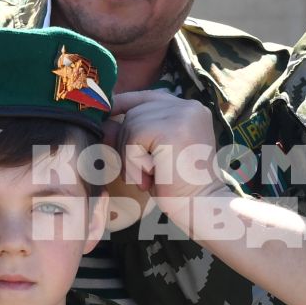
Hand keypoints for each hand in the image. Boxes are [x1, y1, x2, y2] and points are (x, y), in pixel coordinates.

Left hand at [112, 90, 224, 220]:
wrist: (201, 207)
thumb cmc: (177, 186)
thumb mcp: (151, 155)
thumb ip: (132, 135)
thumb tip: (104, 123)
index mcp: (188, 109)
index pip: (147, 97)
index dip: (123, 104)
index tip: (107, 114)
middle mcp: (188, 107)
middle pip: (135, 112)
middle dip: (127, 143)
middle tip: (142, 173)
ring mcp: (182, 115)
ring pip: (131, 125)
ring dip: (130, 156)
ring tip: (149, 177)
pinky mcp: (172, 129)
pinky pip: (134, 139)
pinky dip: (134, 162)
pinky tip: (150, 177)